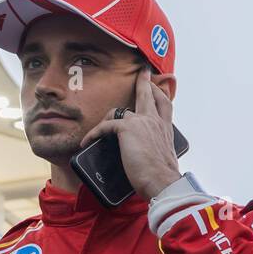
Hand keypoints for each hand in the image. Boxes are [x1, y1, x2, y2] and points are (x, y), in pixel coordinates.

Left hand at [78, 68, 180, 200]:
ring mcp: (142, 122)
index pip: (164, 104)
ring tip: (98, 124)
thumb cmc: (162, 178)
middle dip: (144, 81)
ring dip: (106, 117)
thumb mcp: (162, 159)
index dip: (159, 93)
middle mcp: (155, 121)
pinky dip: (93, 133)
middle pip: (148, 95)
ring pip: (120, 110)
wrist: (162, 182)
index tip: (155, 86)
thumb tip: (145, 159)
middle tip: (142, 71)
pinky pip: (104, 126)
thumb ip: (154, 151)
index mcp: (165, 129)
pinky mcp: (127, 129)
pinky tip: (86, 141)